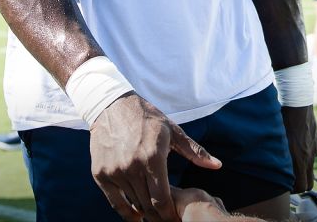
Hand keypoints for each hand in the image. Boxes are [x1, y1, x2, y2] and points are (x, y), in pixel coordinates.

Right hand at [90, 93, 220, 221]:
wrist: (111, 106)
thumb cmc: (146, 118)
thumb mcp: (172, 131)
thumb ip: (194, 151)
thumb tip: (217, 165)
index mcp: (153, 157)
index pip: (162, 199)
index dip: (170, 213)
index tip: (175, 217)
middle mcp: (132, 166)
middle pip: (148, 205)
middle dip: (159, 216)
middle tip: (167, 218)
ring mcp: (114, 171)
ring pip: (133, 204)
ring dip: (144, 212)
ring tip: (154, 215)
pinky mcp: (100, 173)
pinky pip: (114, 201)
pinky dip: (125, 211)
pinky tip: (135, 215)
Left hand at [281, 104, 316, 192]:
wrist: (297, 101)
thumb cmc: (282, 120)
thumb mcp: (276, 141)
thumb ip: (276, 159)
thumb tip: (270, 171)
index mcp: (300, 159)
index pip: (303, 187)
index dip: (294, 190)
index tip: (286, 187)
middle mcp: (311, 155)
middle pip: (310, 181)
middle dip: (301, 184)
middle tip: (289, 179)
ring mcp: (316, 146)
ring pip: (310, 163)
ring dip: (302, 165)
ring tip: (290, 155)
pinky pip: (313, 149)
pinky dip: (306, 150)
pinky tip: (296, 140)